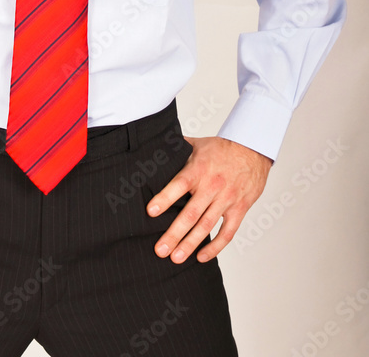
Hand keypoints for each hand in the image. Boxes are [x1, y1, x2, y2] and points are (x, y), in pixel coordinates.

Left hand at [146, 135, 272, 262]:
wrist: (252, 149)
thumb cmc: (221, 148)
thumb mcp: (196, 145)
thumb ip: (176, 150)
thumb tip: (152, 148)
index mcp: (198, 169)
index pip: (179, 185)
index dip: (165, 198)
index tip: (150, 212)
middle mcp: (212, 186)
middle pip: (191, 213)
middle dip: (174, 233)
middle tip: (161, 250)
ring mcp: (226, 199)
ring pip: (206, 226)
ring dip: (191, 244)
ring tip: (176, 257)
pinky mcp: (239, 209)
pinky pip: (227, 232)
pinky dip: (215, 247)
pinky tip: (201, 257)